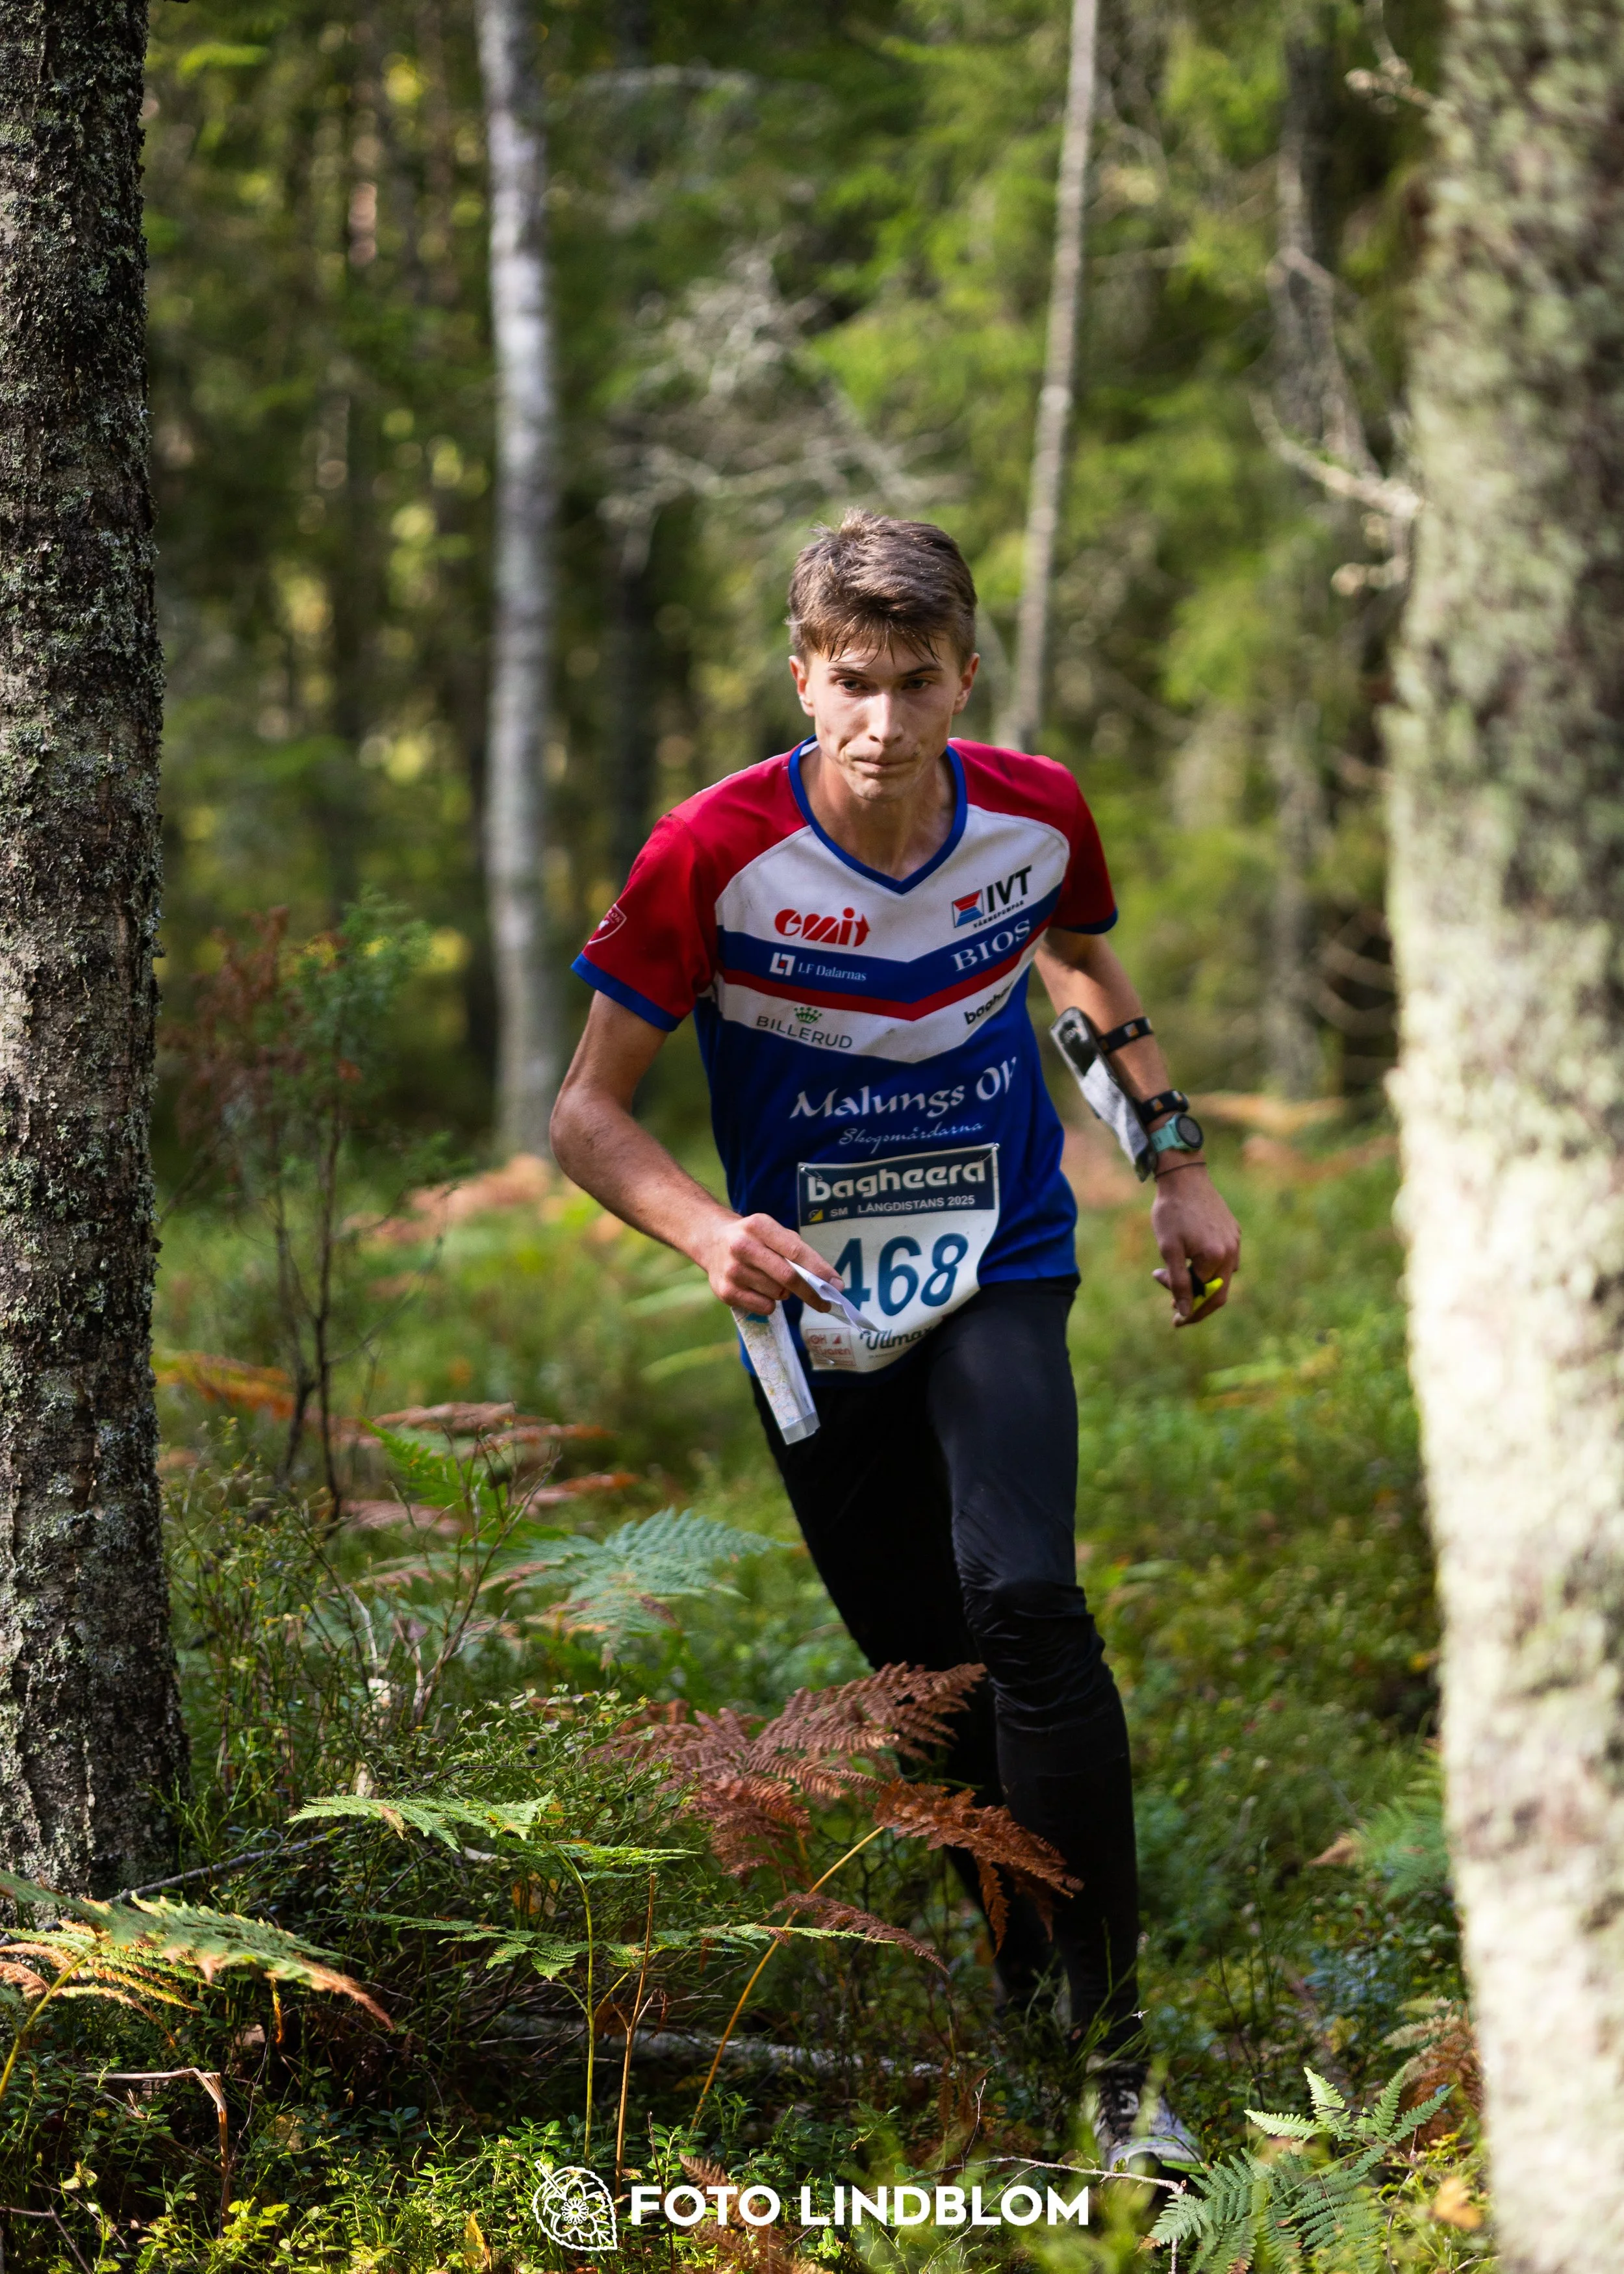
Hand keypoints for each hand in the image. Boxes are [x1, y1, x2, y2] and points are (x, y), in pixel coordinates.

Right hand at [694, 1210, 842, 1317]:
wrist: (711, 1240)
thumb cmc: (753, 1238)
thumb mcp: (773, 1232)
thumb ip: (798, 1251)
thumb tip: (828, 1281)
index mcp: (759, 1226)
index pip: (795, 1251)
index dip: (819, 1269)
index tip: (837, 1285)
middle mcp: (743, 1246)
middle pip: (788, 1277)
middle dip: (811, 1292)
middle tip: (826, 1303)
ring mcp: (732, 1271)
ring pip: (777, 1294)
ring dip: (785, 1293)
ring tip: (772, 1280)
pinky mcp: (725, 1291)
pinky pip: (764, 1307)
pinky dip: (770, 1303)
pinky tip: (759, 1289)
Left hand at [1150, 1166, 1240, 1326]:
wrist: (1184, 1176)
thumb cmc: (1172, 1212)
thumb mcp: (1169, 1250)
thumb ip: (1178, 1283)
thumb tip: (1185, 1313)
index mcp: (1216, 1258)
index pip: (1205, 1297)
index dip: (1189, 1311)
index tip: (1174, 1320)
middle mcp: (1231, 1252)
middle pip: (1218, 1291)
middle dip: (1195, 1302)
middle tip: (1173, 1306)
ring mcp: (1235, 1241)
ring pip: (1220, 1275)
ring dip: (1199, 1283)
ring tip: (1171, 1275)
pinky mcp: (1233, 1231)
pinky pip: (1224, 1259)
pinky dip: (1206, 1267)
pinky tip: (1188, 1258)